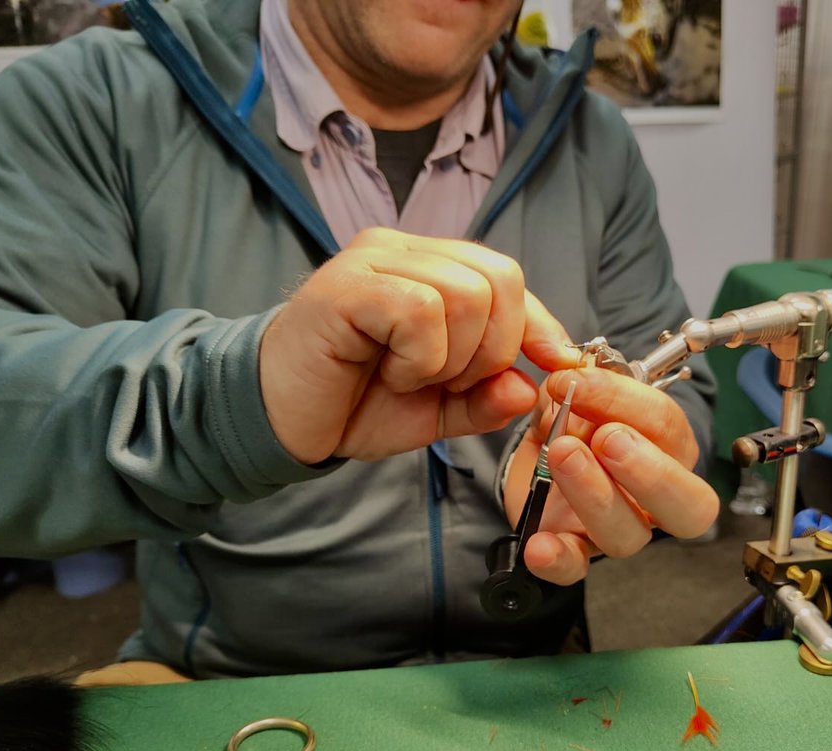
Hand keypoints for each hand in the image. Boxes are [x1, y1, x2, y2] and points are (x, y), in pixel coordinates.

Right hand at [259, 228, 579, 462]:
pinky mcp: (347, 284)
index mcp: (429, 267)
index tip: (553, 368)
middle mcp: (404, 250)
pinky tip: (389, 371)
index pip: (507, 277)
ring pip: (466, 293)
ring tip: (409, 376)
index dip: (538, 326)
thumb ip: (485, 397)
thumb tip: (533, 385)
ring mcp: (374, 259)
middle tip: (447, 381)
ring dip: (452, 358)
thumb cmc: (352, 403)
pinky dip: (420, 357)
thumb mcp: (436, 409)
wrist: (278, 419)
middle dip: (493, 348)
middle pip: (499, 278)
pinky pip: (421, 310)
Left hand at [504, 366, 718, 584]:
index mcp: (667, 445)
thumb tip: (561, 357)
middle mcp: (655, 496)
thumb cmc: (574, 416)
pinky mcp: (576, 548)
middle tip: (606, 439)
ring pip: (629, 534)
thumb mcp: (573, 383)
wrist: (538, 451)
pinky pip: (575, 568)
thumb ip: (572, 366)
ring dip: (596, 495)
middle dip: (650, 470)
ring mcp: (619, 526)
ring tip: (562, 457)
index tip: (576, 381)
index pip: (667, 425)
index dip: (624, 400)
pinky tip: (540, 544)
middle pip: (688, 504)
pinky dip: (558, 560)